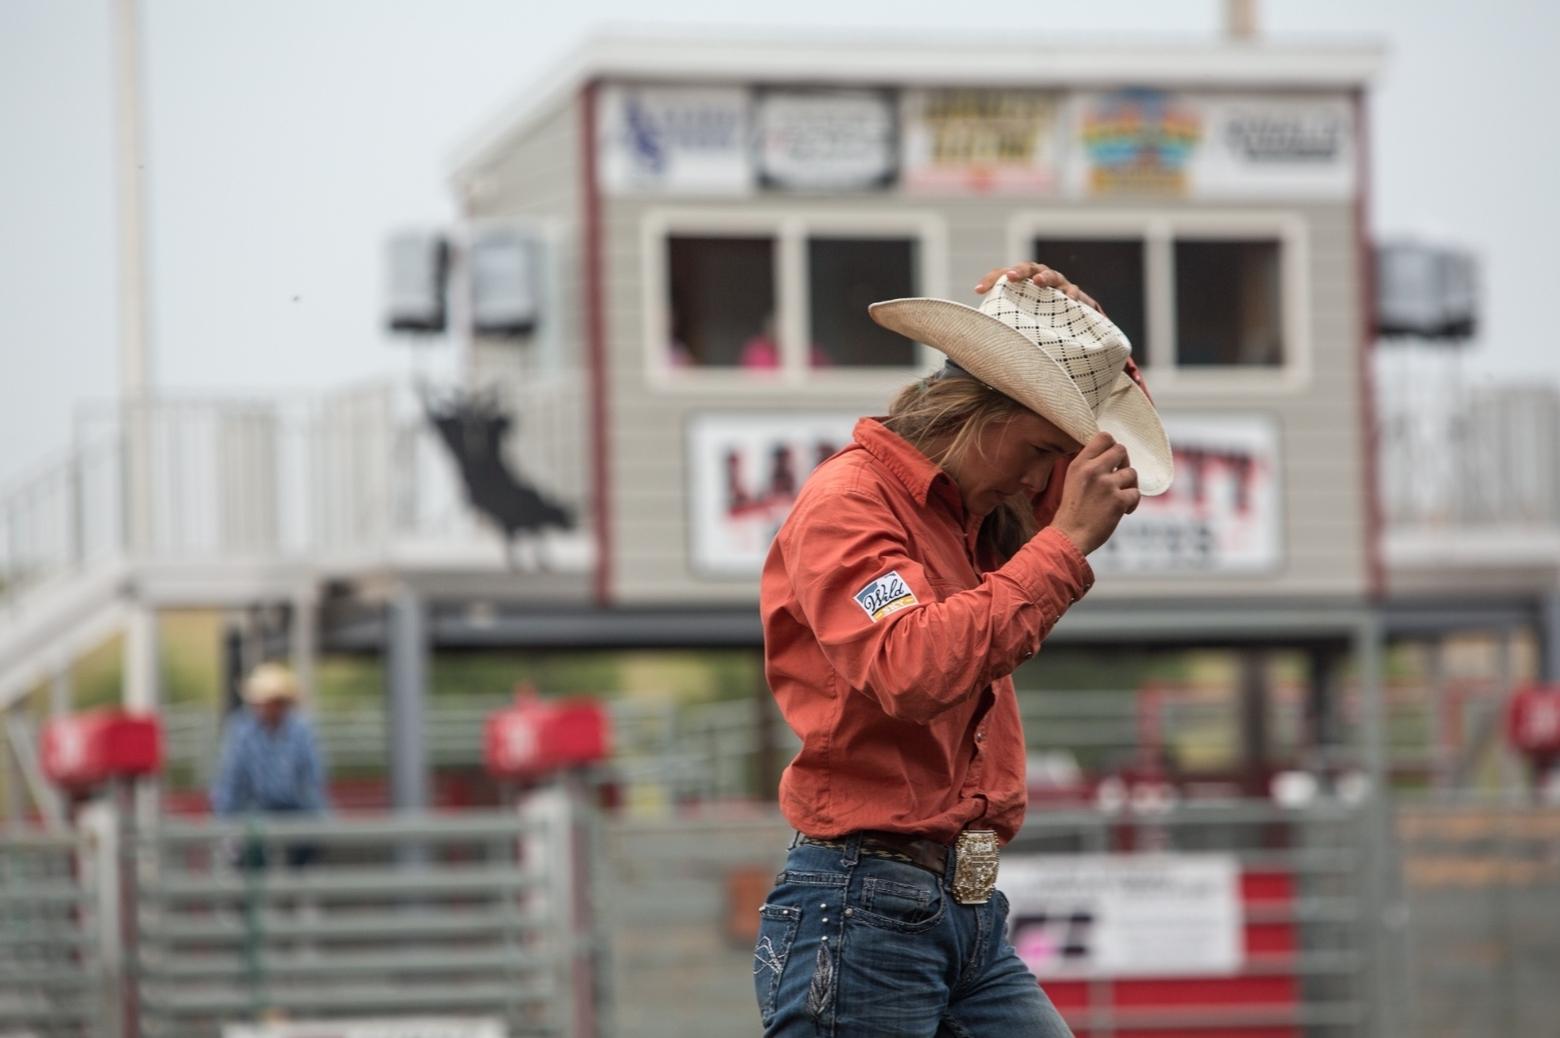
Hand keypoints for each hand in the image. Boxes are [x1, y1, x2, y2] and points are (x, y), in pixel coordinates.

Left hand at [974, 261, 1105, 315]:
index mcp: (1021, 280)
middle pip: (1028, 268)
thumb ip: (1000, 317)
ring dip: (1045, 277)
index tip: (978, 290)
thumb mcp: (1015, 316)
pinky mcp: (1073, 295)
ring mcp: (1057, 284)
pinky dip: (1071, 294)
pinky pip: (1073, 292)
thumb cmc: (1032, 317)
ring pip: (1051, 275)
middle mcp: (1038, 278)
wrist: (1066, 319)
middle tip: (1010, 277)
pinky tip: (1069, 300)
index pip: (1002, 274)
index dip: (990, 279)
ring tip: (1039, 282)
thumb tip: (975, 333)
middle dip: (1019, 271)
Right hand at [1051, 432, 1139, 555]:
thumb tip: (1110, 454)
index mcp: (1080, 463)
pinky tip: (1122, 511)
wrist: (1069, 536)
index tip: (1112, 459)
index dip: (1112, 445)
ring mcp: (1107, 485)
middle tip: (1119, 477)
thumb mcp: (1072, 480)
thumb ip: (1088, 465)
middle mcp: (1093, 470)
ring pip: (1132, 473)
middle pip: (1121, 450)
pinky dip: (1131, 503)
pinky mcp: (1118, 501)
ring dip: (1129, 486)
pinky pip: (1136, 493)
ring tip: (1118, 498)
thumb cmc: (1073, 511)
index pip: (1104, 437)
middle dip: (1124, 463)